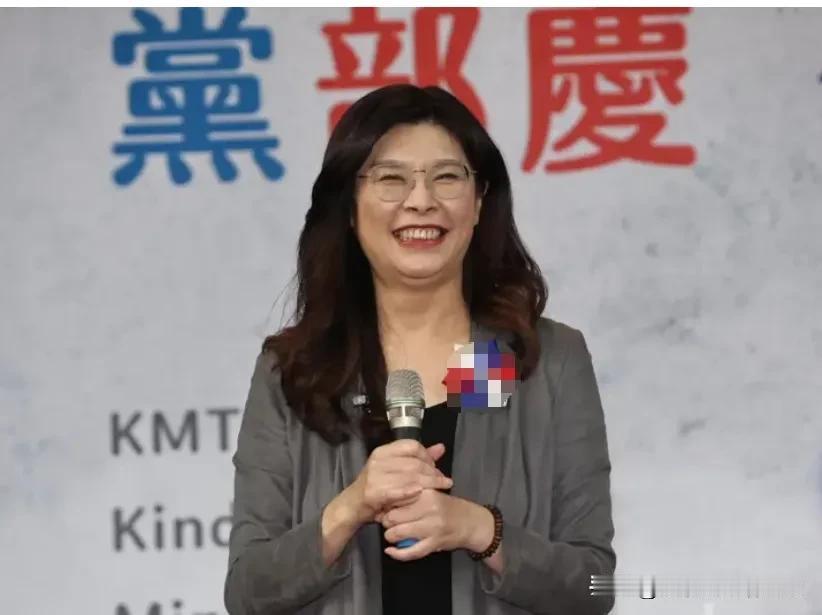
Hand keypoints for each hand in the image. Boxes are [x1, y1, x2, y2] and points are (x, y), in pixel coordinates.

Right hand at [348, 440, 452, 525]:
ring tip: (440, 488)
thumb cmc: (376, 487)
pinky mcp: (373, 492)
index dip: (428, 456)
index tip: (436, 467)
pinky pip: (397, 490)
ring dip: (428, 483)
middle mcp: (378, 460)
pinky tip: (421, 493)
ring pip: (409, 476)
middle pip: (414, 462)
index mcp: (384, 451)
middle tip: (444, 481)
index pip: (412, 446)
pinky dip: (410, 491)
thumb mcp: (395, 469)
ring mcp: (374, 476)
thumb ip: (418, 458)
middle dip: (433, 472)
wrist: (351, 506)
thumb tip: (440, 447)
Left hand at [380, 491, 494, 560]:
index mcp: (426, 493)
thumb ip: (411, 497)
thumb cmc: (448, 507)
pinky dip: (398, 554)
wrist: (471, 522)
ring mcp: (432, 527)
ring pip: (399, 533)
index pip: (397, 498)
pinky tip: (391, 551)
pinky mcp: (435, 543)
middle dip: (386, 521)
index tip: (384, 508)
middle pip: (394, 516)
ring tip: (392, 535)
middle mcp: (429, 508)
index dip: (386, 505)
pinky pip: (411, 552)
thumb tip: (385, 502)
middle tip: (388, 523)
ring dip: (391, 536)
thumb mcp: (431, 495)